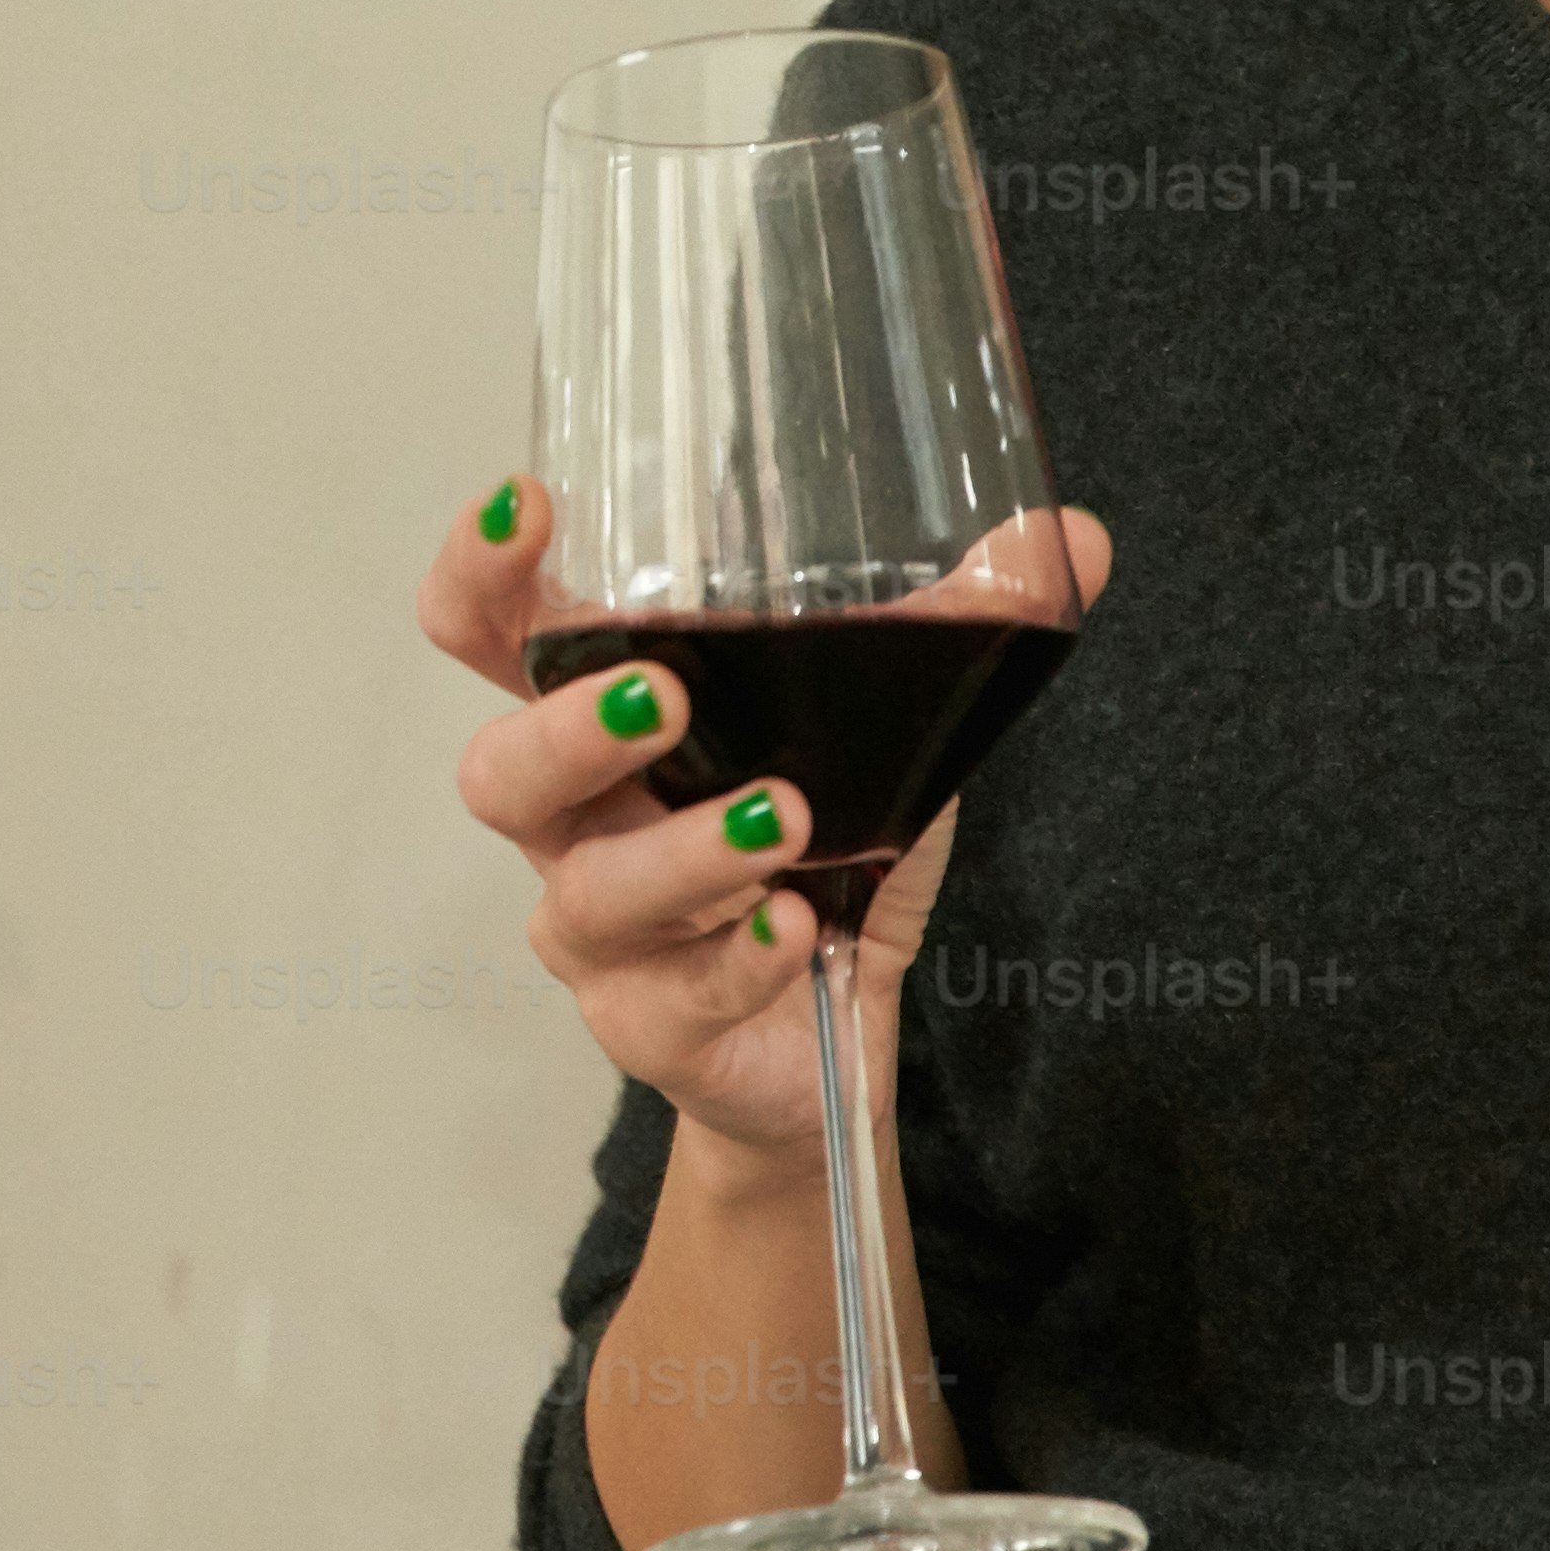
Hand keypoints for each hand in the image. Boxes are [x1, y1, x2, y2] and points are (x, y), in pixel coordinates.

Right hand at [419, 480, 1105, 1185]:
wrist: (825, 1041)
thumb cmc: (826, 852)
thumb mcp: (885, 732)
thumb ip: (951, 631)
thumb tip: (1070, 534)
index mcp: (596, 723)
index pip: (488, 634)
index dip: (479, 572)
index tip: (529, 508)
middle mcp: (573, 826)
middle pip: (497, 771)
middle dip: (568, 727)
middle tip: (662, 693)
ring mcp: (599, 935)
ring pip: (589, 894)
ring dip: (682, 852)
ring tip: (779, 822)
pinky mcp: (648, 1029)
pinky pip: (673, 1000)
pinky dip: (738, 958)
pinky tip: (795, 929)